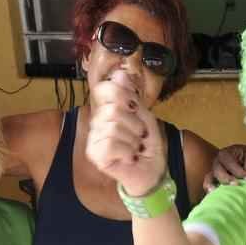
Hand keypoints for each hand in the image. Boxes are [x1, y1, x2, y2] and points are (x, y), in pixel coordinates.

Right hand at [86, 69, 165, 195]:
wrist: (152, 171)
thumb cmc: (147, 144)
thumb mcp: (145, 115)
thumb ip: (132, 95)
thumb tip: (119, 73)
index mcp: (108, 109)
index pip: (104, 88)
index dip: (122, 94)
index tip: (135, 107)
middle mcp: (97, 121)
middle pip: (113, 110)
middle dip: (134, 124)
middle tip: (139, 135)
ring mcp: (94, 138)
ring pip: (112, 128)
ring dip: (132, 140)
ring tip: (135, 148)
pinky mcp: (94, 154)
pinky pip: (109, 145)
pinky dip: (126, 152)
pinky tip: (129, 157)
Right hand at [204, 144, 245, 191]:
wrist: (245, 161)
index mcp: (225, 154)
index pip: (229, 162)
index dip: (238, 171)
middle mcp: (217, 163)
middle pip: (218, 171)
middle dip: (226, 178)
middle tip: (236, 185)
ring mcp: (214, 173)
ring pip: (209, 179)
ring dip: (212, 185)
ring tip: (215, 192)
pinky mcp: (214, 183)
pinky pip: (209, 187)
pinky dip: (210, 192)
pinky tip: (214, 197)